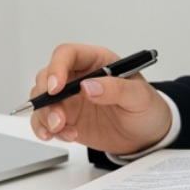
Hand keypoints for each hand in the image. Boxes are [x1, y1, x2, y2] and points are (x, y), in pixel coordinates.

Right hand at [28, 43, 171, 155]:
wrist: (147, 136)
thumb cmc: (147, 109)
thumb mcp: (140, 97)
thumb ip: (116, 89)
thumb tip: (89, 86)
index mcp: (97, 62)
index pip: (67, 54)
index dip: (57, 67)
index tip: (56, 88)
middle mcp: (79, 77)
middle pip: (47, 77)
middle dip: (46, 98)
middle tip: (58, 118)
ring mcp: (71, 98)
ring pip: (42, 100)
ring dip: (45, 116)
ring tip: (61, 131)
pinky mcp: (67, 118)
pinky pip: (45, 120)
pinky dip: (47, 129)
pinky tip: (63, 136)